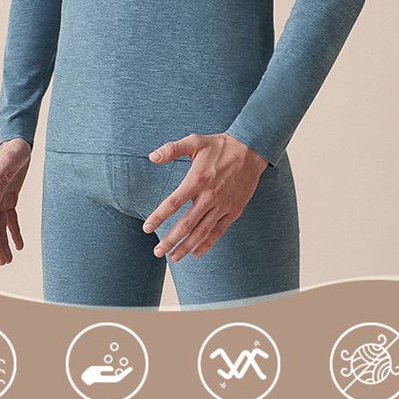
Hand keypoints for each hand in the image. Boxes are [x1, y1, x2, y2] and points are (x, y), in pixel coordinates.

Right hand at [0, 138, 31, 265]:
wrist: (18, 143)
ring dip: (3, 243)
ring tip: (8, 260)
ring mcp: (1, 199)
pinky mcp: (10, 197)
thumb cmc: (12, 150)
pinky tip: (19, 245)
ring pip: (0, 226)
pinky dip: (14, 232)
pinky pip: (11, 219)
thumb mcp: (8, 160)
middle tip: (2, 263)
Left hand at [142, 132, 268, 261]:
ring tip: (173, 257)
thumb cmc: (220, 145)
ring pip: (201, 232)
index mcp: (197, 180)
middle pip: (186, 224)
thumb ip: (172, 149)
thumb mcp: (195, 141)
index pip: (173, 203)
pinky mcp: (234, 211)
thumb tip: (152, 156)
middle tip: (157, 251)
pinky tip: (197, 252)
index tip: (147, 228)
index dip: (158, 217)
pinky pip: (218, 231)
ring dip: (186, 246)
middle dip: (170, 240)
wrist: (251, 150)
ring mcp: (222, 205)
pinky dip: (207, 243)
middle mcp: (209, 196)